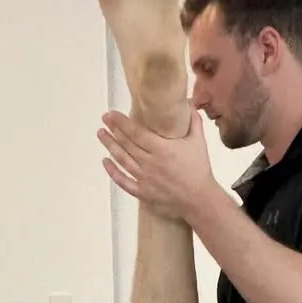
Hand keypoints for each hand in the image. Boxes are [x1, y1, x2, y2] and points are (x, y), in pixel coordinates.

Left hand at [97, 108, 217, 221]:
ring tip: (101, 134)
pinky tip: (105, 161)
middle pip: (126, 144)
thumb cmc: (199, 170)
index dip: (121, 122)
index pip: (136, 132)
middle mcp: (150, 163)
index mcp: (162, 149)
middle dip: (113, 130)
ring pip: (122, 159)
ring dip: (110, 146)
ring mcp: (144, 178)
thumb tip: (189, 102)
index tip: (110, 114)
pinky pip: (123, 181)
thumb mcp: (199, 142)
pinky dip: (112, 172)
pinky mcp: (143, 192)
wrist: (200, 200)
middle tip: (104, 120)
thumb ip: (193, 121)